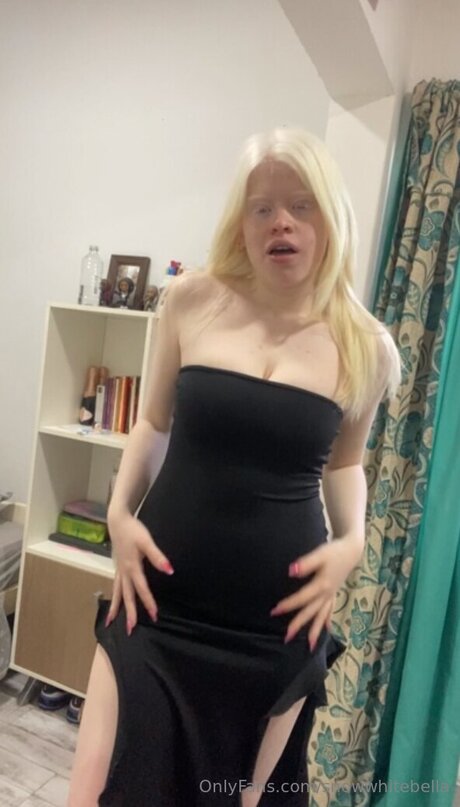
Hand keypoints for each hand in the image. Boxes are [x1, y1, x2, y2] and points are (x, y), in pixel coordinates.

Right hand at [105, 511, 173, 634]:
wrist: (117, 521)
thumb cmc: (133, 530)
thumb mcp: (147, 541)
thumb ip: (158, 557)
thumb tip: (170, 571)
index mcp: (132, 567)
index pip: (142, 589)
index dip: (148, 602)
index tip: (154, 616)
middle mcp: (124, 572)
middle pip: (126, 595)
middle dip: (129, 612)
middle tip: (130, 629)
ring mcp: (119, 570)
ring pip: (117, 592)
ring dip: (116, 607)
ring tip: (110, 623)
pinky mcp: (118, 566)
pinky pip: (115, 586)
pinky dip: (113, 596)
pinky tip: (114, 601)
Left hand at [270, 537, 363, 647]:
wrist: (352, 550)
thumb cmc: (334, 551)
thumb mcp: (320, 554)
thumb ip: (306, 563)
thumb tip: (291, 571)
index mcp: (322, 585)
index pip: (302, 598)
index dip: (288, 605)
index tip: (275, 611)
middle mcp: (327, 594)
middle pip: (311, 612)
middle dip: (299, 625)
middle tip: (286, 637)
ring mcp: (332, 595)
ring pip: (322, 616)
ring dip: (315, 630)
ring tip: (310, 646)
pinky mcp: (334, 593)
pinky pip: (330, 611)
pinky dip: (328, 620)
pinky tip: (327, 629)